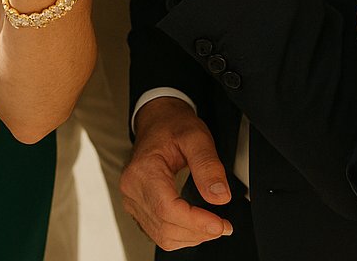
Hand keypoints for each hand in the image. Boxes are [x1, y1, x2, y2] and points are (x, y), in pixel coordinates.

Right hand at [120, 97, 232, 248]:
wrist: (157, 120)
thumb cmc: (172, 125)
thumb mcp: (196, 136)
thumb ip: (208, 165)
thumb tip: (219, 197)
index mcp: (143, 169)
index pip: (167, 209)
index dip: (197, 222)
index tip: (221, 224)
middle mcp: (132, 188)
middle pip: (166, 227)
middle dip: (199, 231)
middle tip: (224, 224)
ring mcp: (132, 200)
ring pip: (163, 236)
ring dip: (192, 236)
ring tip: (212, 223)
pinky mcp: (138, 208)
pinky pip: (160, 233)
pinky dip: (182, 234)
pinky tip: (195, 223)